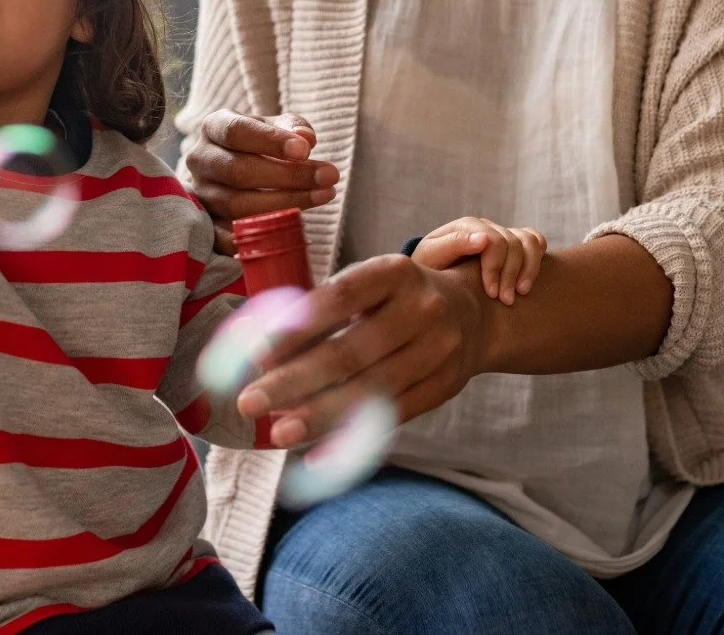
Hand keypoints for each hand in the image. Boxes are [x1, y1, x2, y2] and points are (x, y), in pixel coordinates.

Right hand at [185, 110, 338, 251]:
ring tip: (323, 196)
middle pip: (238, 170)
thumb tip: (306, 139)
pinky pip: (229, 238)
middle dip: (287, 176)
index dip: (271, 141)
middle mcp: (200, 160)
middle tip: (328, 177)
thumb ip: (293, 128)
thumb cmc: (261, 145)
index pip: (236, 131)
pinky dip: (260, 235)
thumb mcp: (278, 127)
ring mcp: (201, 196)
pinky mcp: (206, 227)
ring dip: (285, 203)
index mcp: (213, 127)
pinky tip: (293, 229)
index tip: (306, 151)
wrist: (238, 172)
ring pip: (237, 205)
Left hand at [234, 253, 490, 447]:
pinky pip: (393, 416)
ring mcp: (438, 351)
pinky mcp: (444, 387)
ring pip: (372, 390)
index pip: (340, 298)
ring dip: (320, 415)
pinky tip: (319, 452)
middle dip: (295, 381)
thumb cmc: (397, 298)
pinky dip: (354, 436)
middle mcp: (422, 309)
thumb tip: (261, 351)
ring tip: (279, 433)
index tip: (257, 354)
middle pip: (352, 351)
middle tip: (249, 402)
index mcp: (395, 272)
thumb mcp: (371, 285)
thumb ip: (324, 311)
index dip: (299, 327)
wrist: (473, 314)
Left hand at [411, 217, 546, 305]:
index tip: (492, 293)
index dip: (496, 268)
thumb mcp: (432, 258)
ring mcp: (502, 234)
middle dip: (511, 274)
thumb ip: (453, 245)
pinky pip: (535, 241)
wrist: (432, 277)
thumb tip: (484, 239)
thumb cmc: (430, 268)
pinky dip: (538, 257)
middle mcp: (487, 227)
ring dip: (529, 269)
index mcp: (466, 227)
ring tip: (522, 292)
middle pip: (513, 243)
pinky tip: (528, 279)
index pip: (493, 241)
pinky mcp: (513, 244)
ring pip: (529, 241)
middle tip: (506, 300)